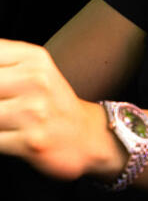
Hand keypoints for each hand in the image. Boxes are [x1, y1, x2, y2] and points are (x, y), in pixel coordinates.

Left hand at [0, 39, 121, 179]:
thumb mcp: (34, 69)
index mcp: (33, 58)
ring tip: (4, 119)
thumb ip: (2, 61)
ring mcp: (34, 111)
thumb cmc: (52, 102)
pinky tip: (5, 134)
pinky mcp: (31, 141)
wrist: (86, 135)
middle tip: (2, 103)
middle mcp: (36, 80)